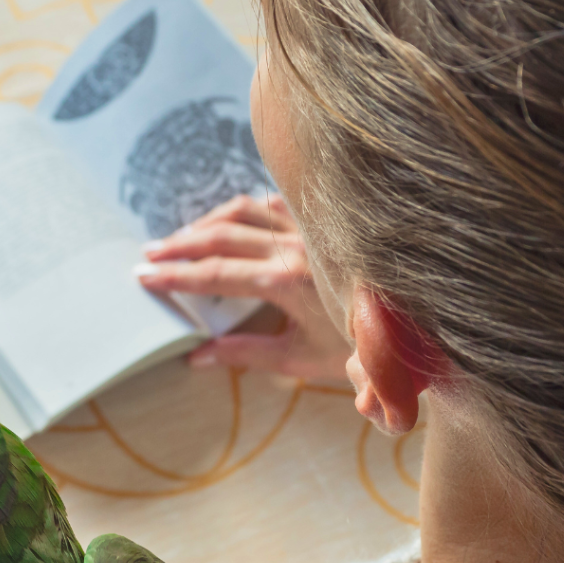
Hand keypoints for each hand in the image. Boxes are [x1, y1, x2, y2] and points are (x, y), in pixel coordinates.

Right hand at [136, 194, 349, 380]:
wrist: (418, 328)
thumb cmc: (361, 348)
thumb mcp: (299, 359)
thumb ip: (245, 355)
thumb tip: (197, 358)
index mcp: (285, 281)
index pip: (214, 275)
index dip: (175, 276)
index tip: (145, 277)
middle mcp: (294, 246)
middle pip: (220, 236)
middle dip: (180, 245)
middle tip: (149, 254)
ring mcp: (310, 228)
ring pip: (244, 210)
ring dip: (207, 222)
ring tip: (180, 238)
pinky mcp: (324, 222)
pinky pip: (274, 202)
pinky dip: (245, 210)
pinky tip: (230, 220)